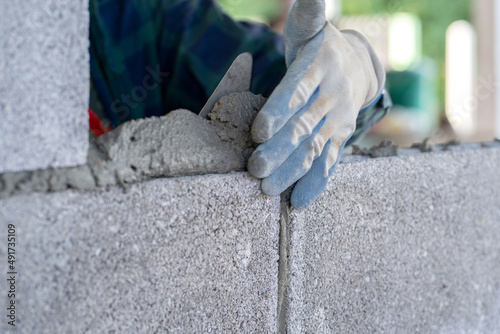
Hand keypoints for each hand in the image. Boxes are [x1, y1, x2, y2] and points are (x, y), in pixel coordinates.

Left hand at [248, 0, 384, 208]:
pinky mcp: (340, 138)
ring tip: (268, 190)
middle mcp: (330, 97)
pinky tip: (298, 202)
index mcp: (317, 69)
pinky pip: (329, 162)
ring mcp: (337, 121)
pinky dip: (316, 183)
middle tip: (255, 169)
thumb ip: (307, 12)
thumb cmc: (320, 47)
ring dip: (292, 172)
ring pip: (314, 149)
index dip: (279, 110)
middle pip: (302, 126)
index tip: (259, 131)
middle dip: (279, 150)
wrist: (357, 66)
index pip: (297, 90)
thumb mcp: (311, 27)